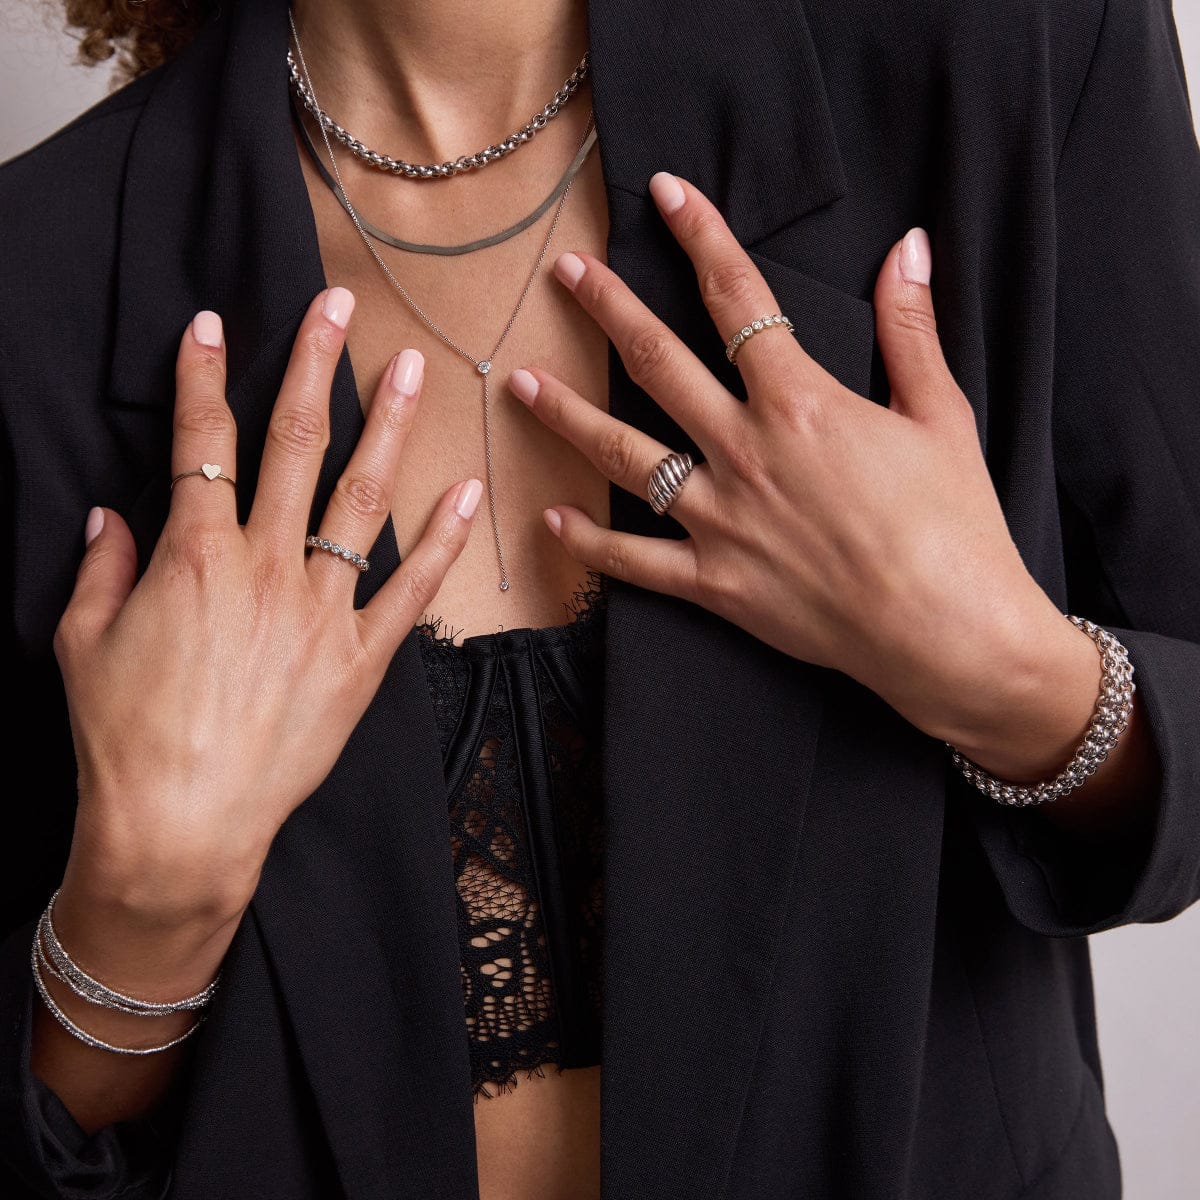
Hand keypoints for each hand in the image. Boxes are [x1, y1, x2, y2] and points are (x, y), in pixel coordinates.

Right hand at [54, 288, 481, 925]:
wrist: (180, 825)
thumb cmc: (123, 738)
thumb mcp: (81, 643)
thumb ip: (100, 569)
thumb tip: (109, 516)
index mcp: (192, 558)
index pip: (198, 445)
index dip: (203, 379)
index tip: (213, 326)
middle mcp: (264, 569)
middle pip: (292, 446)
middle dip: (312, 367)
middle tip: (335, 305)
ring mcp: (321, 612)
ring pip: (362, 500)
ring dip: (387, 426)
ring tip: (412, 368)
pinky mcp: (361, 659)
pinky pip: (412, 589)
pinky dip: (446, 540)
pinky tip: (470, 488)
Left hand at [510, 173, 1101, 776]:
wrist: (947, 633)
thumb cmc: (955, 526)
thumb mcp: (941, 416)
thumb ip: (911, 330)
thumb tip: (909, 247)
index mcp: (800, 403)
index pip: (738, 298)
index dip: (701, 236)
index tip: (667, 195)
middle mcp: (745, 452)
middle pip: (658, 365)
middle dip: (608, 310)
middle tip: (566, 273)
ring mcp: (721, 520)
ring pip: (624, 457)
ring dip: (567, 416)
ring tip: (521, 384)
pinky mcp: (714, 584)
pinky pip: (635, 562)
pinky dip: (590, 543)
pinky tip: (551, 519)